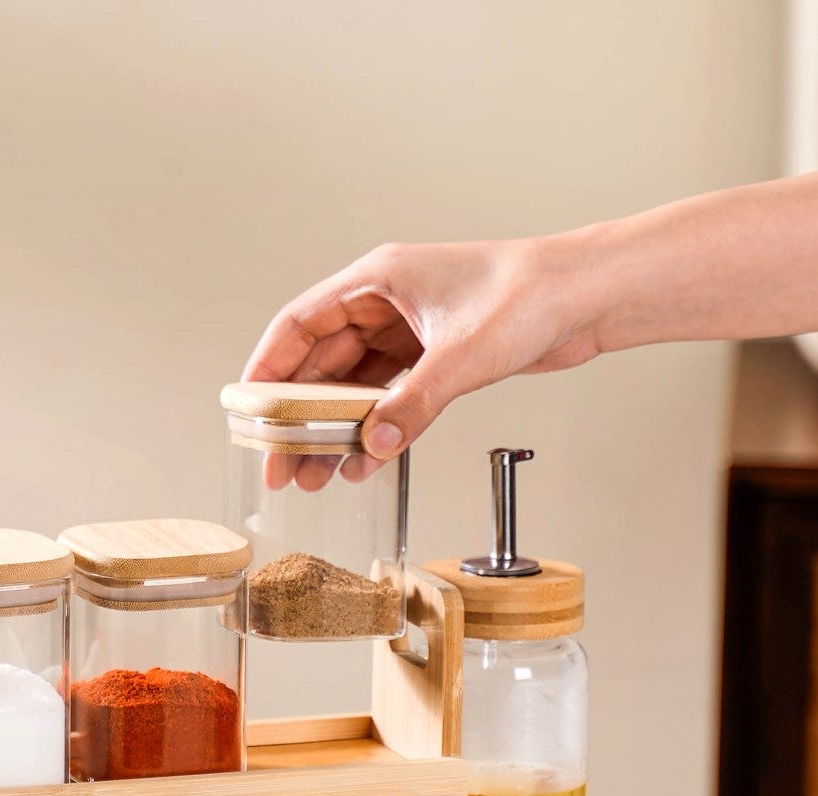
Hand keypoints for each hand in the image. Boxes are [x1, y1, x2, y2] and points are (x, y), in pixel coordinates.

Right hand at [242, 237, 598, 485]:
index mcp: (377, 279)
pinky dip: (373, 431)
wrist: (588, 296)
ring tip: (315, 477)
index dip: (265, 370)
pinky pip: (387, 400)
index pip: (297, 326)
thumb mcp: (462, 355)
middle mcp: (384, 303)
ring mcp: (408, 332)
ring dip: (333, 432)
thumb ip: (412, 406)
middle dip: (298, 418)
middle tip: (280, 464)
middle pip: (319, 366)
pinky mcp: (433, 358)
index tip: (245, 411)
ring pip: (351, 388)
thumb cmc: (531, 294)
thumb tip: (373, 448)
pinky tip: (363, 463)